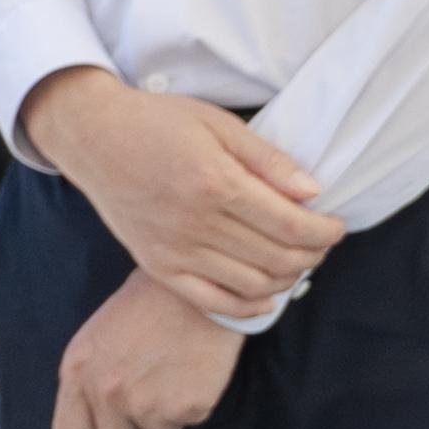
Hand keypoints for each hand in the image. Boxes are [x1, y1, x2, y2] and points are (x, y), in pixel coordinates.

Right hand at [19, 68, 341, 319]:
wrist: (92, 137)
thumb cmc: (156, 122)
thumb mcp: (217, 123)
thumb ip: (267, 159)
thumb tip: (312, 192)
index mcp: (216, 183)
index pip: (290, 225)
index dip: (324, 231)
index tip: (336, 226)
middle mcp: (196, 223)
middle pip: (277, 258)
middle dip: (312, 254)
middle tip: (320, 241)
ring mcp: (174, 250)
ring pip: (252, 284)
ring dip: (286, 278)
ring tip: (296, 260)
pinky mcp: (157, 265)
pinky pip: (211, 301)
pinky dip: (246, 307)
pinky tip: (265, 297)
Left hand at [51, 270, 243, 428]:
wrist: (197, 285)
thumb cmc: (148, 305)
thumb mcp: (98, 337)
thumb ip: (89, 380)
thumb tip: (96, 422)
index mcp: (77, 371)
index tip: (111, 426)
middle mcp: (105, 391)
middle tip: (150, 400)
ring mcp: (145, 402)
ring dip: (167, 411)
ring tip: (173, 368)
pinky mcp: (186, 406)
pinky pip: (189, 420)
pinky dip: (194, 401)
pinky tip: (194, 367)